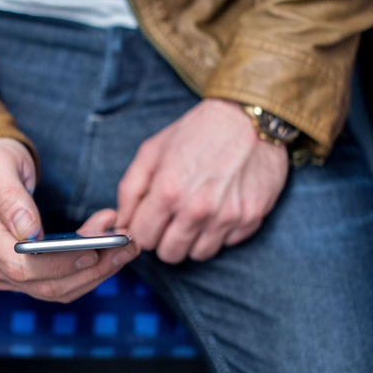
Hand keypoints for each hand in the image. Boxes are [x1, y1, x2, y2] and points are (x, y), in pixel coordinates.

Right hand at [0, 138, 140, 302]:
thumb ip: (10, 196)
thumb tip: (29, 230)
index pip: (23, 267)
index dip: (60, 265)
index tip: (94, 251)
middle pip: (47, 285)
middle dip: (92, 269)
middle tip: (127, 245)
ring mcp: (8, 274)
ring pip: (59, 289)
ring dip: (97, 271)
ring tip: (127, 245)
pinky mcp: (26, 274)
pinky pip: (61, 281)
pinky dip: (89, 268)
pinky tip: (110, 248)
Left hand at [117, 99, 287, 264]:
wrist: (248, 118)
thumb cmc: (196, 132)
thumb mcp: (152, 151)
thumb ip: (130, 190)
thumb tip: (121, 222)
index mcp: (168, 191)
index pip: (143, 238)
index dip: (143, 230)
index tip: (150, 220)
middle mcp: (197, 209)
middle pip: (170, 254)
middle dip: (165, 239)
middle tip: (172, 218)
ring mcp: (226, 217)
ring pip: (198, 254)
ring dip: (193, 239)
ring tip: (196, 213)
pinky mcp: (251, 218)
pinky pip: (227, 244)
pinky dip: (220, 232)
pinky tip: (220, 207)